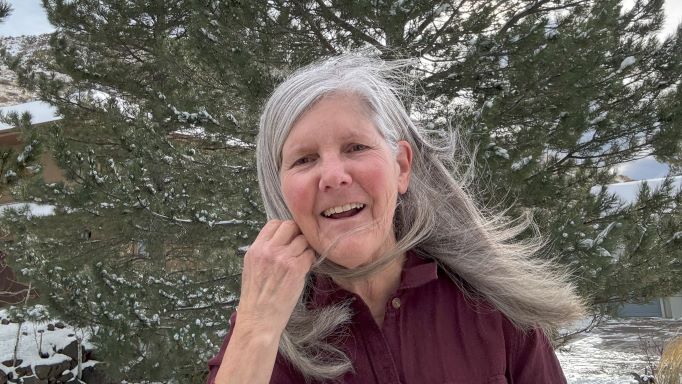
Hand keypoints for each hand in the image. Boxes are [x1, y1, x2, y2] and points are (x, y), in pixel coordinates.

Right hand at [235, 220, 315, 334]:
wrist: (259, 319)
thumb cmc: (256, 297)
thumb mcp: (252, 267)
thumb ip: (265, 250)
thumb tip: (283, 238)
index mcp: (256, 249)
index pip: (274, 223)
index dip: (284, 229)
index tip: (287, 239)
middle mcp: (269, 250)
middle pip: (290, 226)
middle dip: (296, 235)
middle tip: (297, 248)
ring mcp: (283, 258)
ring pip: (303, 240)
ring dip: (305, 249)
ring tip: (300, 261)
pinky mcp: (296, 268)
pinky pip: (310, 255)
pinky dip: (310, 260)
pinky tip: (304, 269)